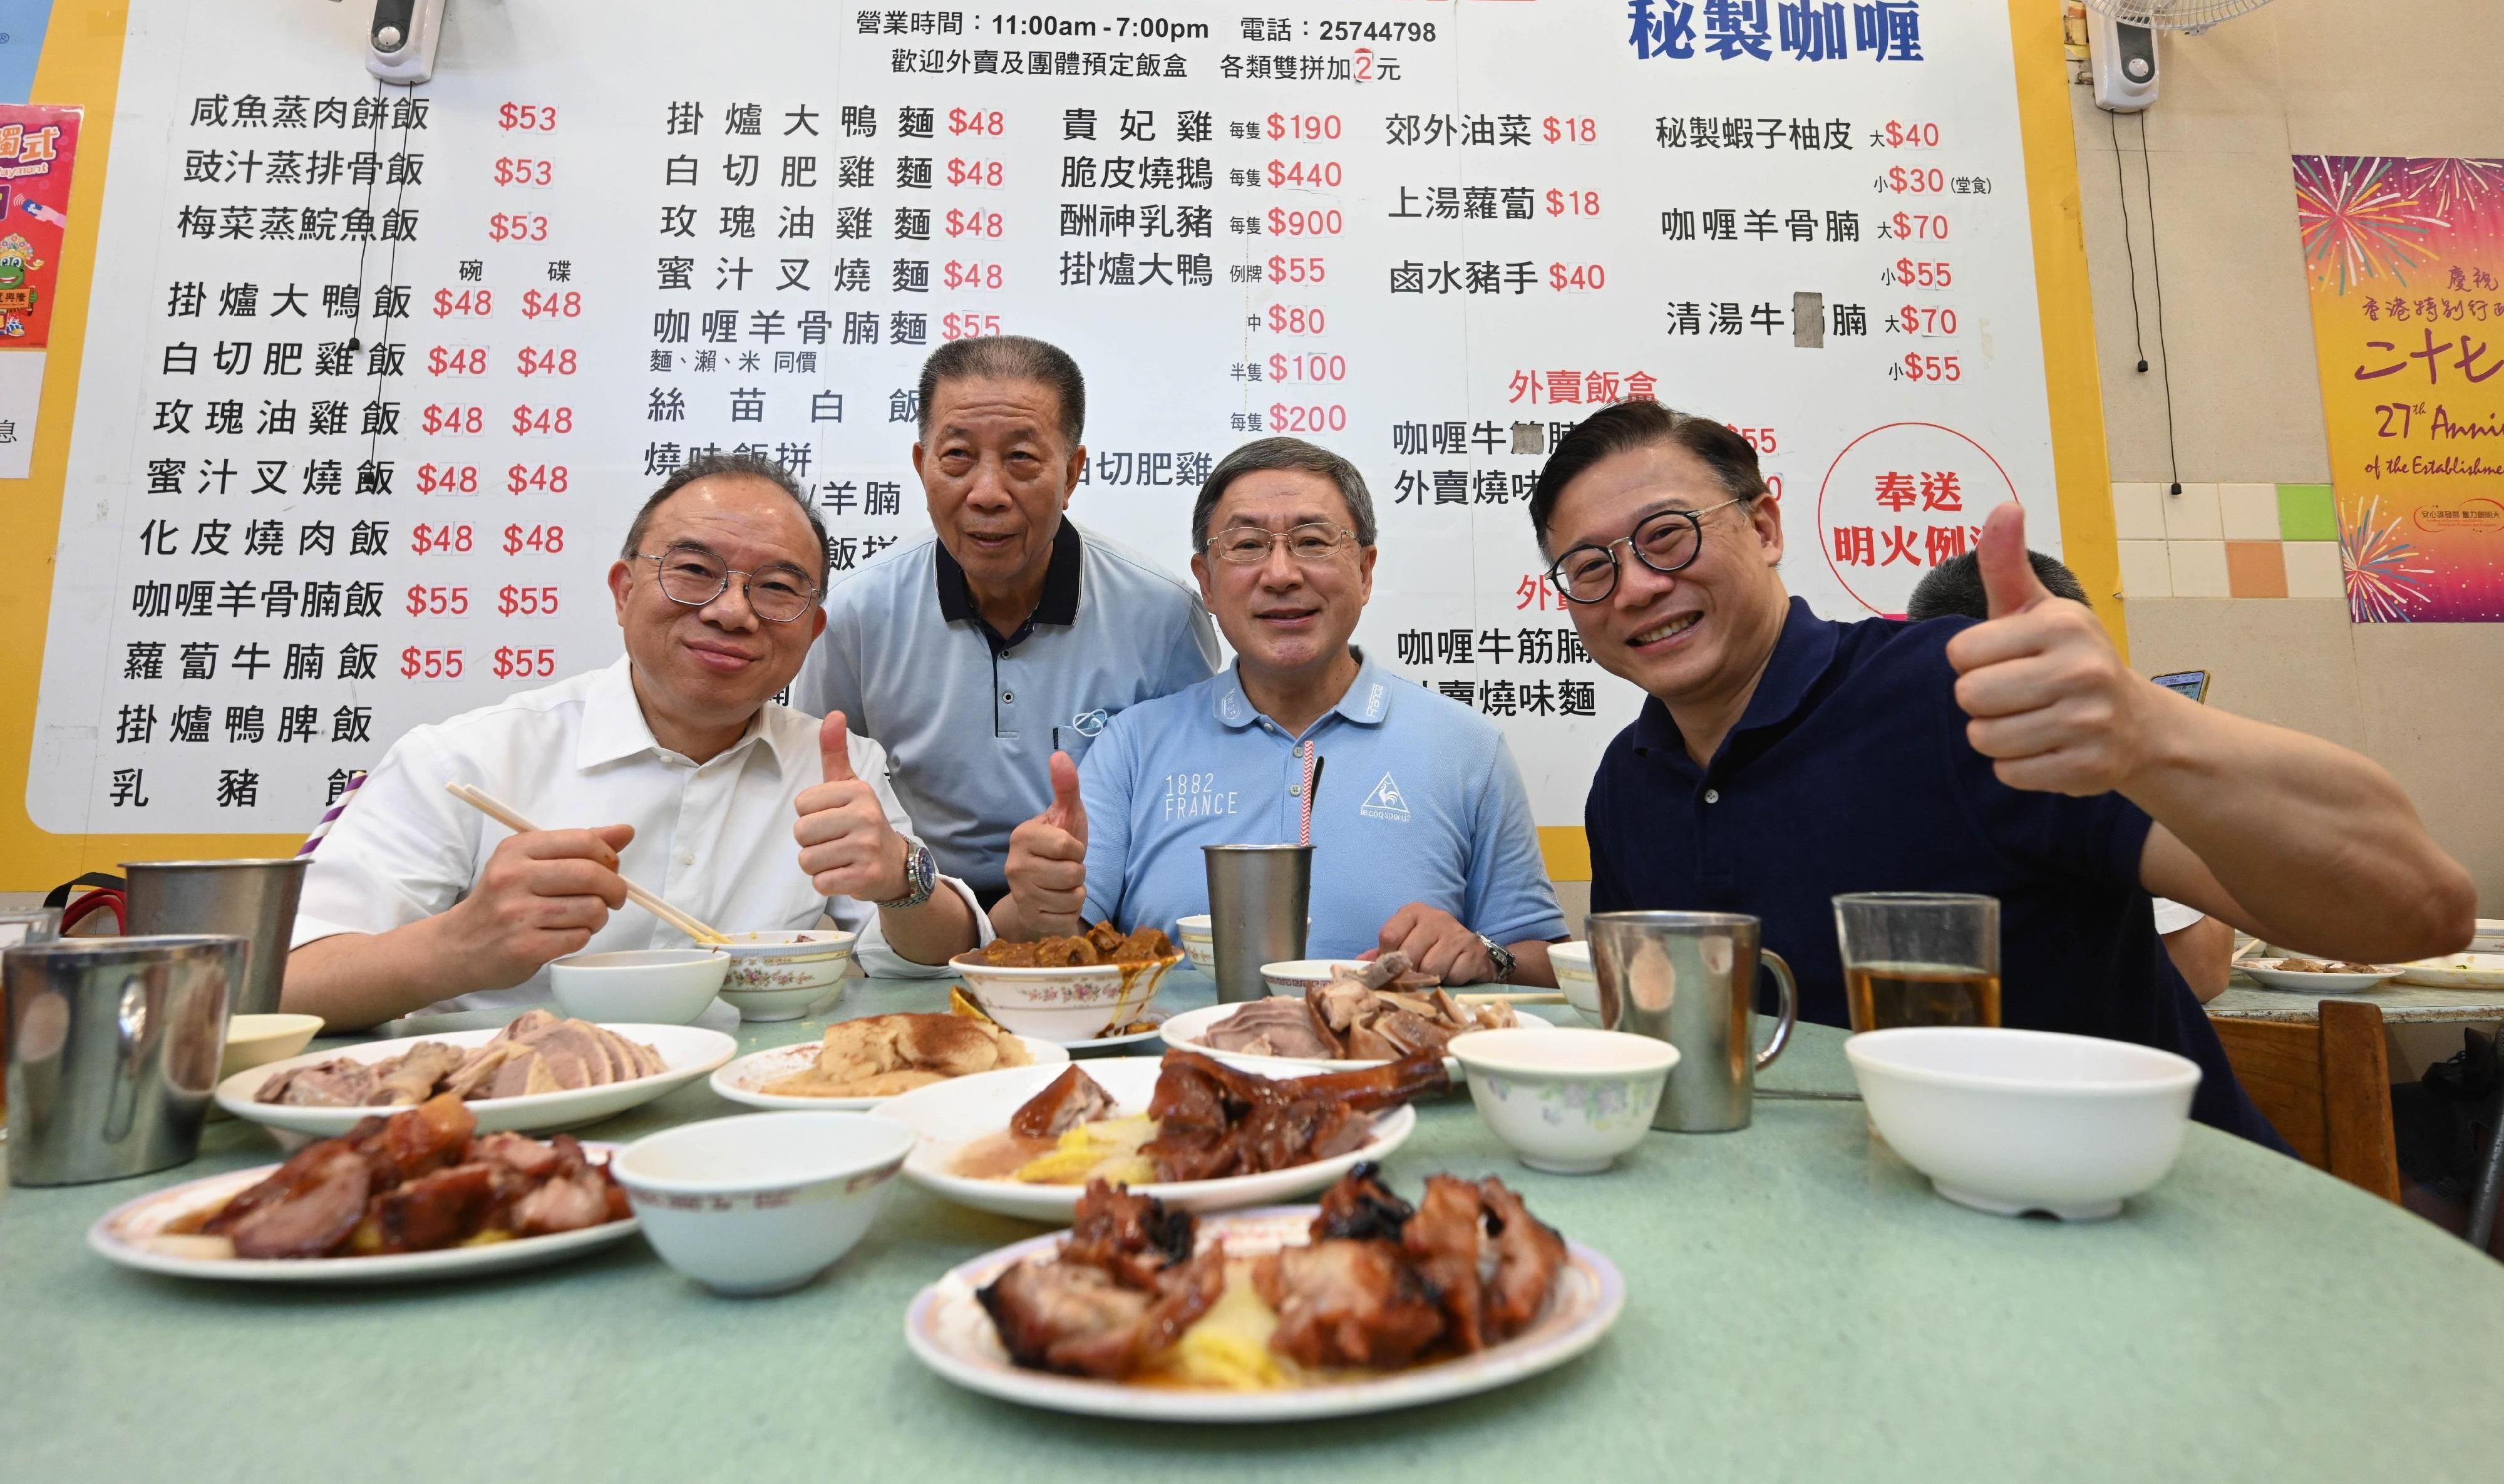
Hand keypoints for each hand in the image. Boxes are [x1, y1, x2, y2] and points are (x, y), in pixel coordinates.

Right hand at [443, 822, 633, 989]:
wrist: (458, 946)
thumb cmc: (502, 901)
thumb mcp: (528, 862)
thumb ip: (576, 845)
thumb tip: (625, 831)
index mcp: (517, 850)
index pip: (583, 841)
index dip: (609, 856)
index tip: (611, 869)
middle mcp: (514, 877)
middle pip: (591, 874)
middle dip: (615, 888)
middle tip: (613, 897)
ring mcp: (518, 914)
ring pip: (591, 908)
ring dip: (599, 916)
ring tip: (586, 918)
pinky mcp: (525, 947)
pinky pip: (579, 937)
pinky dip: (583, 937)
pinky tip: (567, 935)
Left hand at [794, 711, 909, 902]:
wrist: (895, 865)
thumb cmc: (861, 822)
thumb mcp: (850, 786)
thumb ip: (835, 753)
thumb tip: (834, 714)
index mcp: (858, 791)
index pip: (802, 804)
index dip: (811, 814)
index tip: (832, 818)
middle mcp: (865, 816)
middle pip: (801, 832)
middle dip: (811, 842)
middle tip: (834, 841)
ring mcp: (867, 848)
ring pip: (808, 860)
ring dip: (818, 864)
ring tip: (839, 857)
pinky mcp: (865, 877)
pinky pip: (821, 882)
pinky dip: (827, 882)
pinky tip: (844, 873)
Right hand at [1004, 751, 1087, 937]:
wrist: (1040, 889)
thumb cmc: (1057, 847)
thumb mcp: (1065, 815)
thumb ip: (1066, 786)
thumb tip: (1060, 754)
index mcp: (1022, 836)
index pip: (1069, 846)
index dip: (1077, 849)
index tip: (1066, 849)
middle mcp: (1015, 866)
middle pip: (1073, 874)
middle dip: (1078, 872)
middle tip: (1065, 868)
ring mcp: (1020, 895)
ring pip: (1073, 897)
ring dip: (1076, 893)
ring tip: (1062, 885)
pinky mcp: (1029, 919)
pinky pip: (1067, 919)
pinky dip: (1070, 913)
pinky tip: (1057, 904)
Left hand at [1361, 903, 1496, 984]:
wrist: (1471, 952)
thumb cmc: (1431, 948)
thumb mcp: (1405, 943)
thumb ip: (1382, 953)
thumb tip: (1357, 964)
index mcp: (1413, 912)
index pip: (1389, 936)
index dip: (1388, 957)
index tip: (1395, 965)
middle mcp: (1436, 918)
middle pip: (1409, 954)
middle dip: (1410, 971)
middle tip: (1416, 974)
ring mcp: (1457, 933)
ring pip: (1431, 967)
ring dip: (1431, 978)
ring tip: (1435, 974)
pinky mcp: (1474, 950)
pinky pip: (1454, 975)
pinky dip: (1451, 980)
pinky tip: (1453, 974)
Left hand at [1945, 501, 2160, 796]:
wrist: (2137, 724)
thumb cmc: (2068, 658)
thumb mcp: (2036, 608)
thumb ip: (2005, 563)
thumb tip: (2005, 506)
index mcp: (2061, 625)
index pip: (1960, 654)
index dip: (1971, 660)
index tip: (2002, 659)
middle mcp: (2081, 671)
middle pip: (1969, 697)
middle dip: (1979, 700)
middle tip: (2013, 694)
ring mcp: (2088, 722)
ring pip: (1984, 739)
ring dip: (1995, 735)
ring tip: (2028, 721)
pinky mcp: (2087, 768)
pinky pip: (2009, 773)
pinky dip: (2016, 766)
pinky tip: (2044, 748)